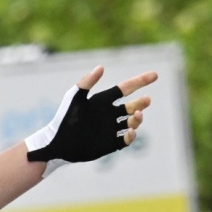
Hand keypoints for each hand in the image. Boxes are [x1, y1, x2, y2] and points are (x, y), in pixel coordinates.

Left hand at [25, 67, 156, 176]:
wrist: (56, 144)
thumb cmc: (64, 119)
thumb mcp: (74, 98)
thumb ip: (86, 82)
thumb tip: (101, 67)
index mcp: (102, 101)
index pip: (125, 88)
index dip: (140, 81)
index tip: (155, 75)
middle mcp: (108, 114)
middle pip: (132, 106)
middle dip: (141, 102)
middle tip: (146, 100)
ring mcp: (110, 129)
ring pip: (132, 122)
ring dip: (138, 118)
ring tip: (136, 115)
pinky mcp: (109, 144)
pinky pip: (126, 140)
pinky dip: (131, 135)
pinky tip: (130, 132)